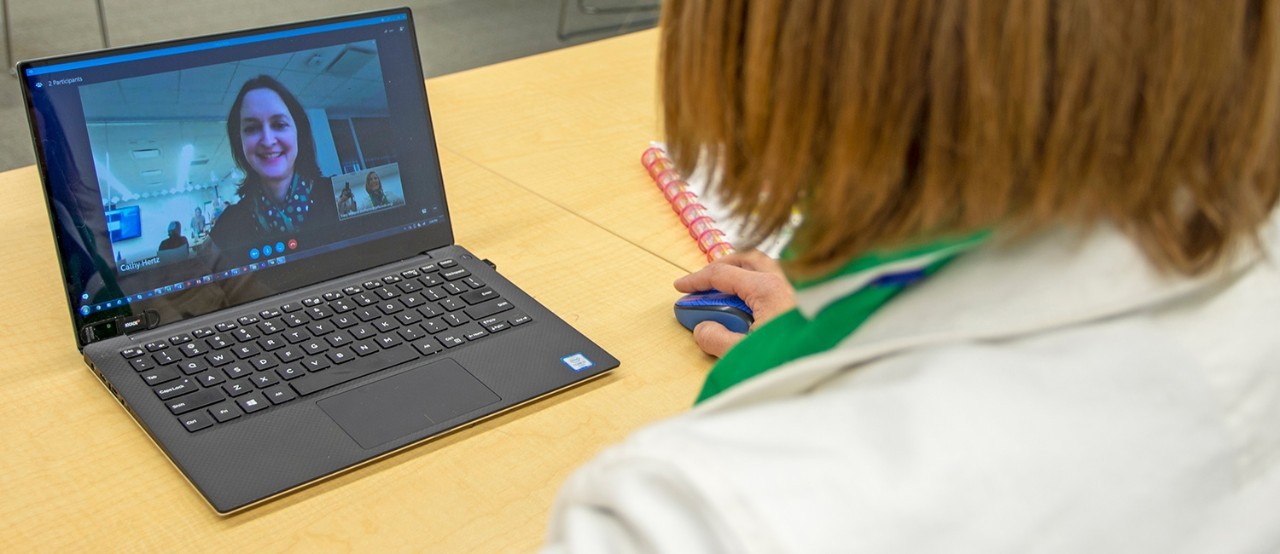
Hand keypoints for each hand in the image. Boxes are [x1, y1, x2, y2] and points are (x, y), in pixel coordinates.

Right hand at [674, 250, 795, 357]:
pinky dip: (761, 281)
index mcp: (767, 290)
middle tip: (703, 281)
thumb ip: (717, 340)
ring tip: (728, 287)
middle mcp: (785, 281)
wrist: (830, 365)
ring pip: (765, 266)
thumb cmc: (794, 359)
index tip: (681, 287)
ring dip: (743, 270)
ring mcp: (798, 288)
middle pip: (746, 259)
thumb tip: (703, 329)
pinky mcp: (807, 300)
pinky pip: (780, 279)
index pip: (723, 274)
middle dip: (721, 266)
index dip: (697, 280)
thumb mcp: (744, 353)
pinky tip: (756, 301)